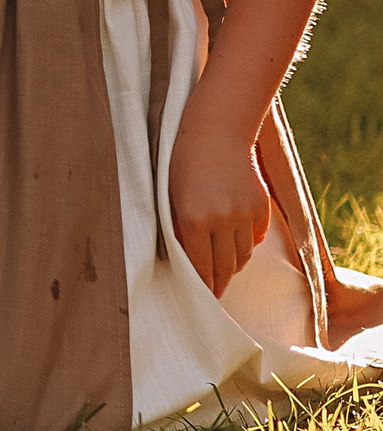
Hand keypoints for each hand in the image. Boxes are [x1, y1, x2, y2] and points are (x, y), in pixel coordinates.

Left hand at [167, 122, 271, 297]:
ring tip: (223, 271)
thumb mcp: (169, 195)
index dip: (202, 286)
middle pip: (224, 267)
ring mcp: (244, 215)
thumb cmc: (181, 161)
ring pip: (242, 256)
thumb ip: (177, 227)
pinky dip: (246, 246)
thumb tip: (185, 258)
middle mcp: (222, 221)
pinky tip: (236, 247)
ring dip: (232, 266)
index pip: (200, 267)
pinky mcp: (261, 208)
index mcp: (193, 220)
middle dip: (218, 283)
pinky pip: (255, 239)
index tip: (202, 298)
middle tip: (214, 294)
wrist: (216, 131)